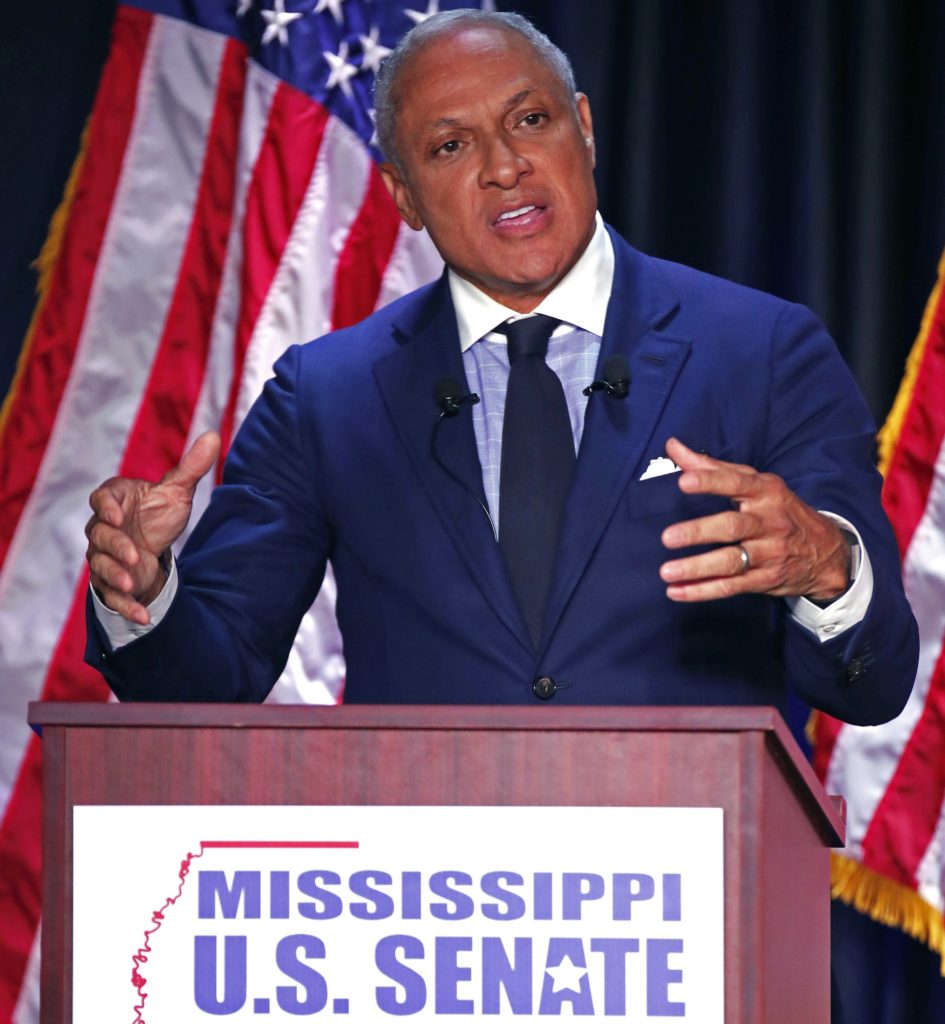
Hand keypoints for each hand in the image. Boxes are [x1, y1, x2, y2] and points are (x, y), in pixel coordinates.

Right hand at [85, 432, 220, 623]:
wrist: (152, 544)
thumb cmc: (157, 513)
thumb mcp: (177, 491)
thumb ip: (191, 467)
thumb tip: (214, 436)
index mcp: (115, 500)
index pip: (101, 498)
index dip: (106, 506)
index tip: (118, 515)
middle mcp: (102, 528)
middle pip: (99, 535)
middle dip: (115, 547)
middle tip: (136, 556)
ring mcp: (103, 556)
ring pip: (100, 566)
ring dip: (116, 577)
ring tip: (133, 584)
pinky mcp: (110, 581)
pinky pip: (111, 596)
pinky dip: (126, 607)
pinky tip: (143, 617)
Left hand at [658, 437, 850, 602]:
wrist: (826, 552)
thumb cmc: (778, 510)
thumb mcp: (755, 483)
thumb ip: (712, 467)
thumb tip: (673, 446)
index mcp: (765, 492)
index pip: (735, 483)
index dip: (710, 482)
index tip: (683, 481)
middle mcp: (769, 522)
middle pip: (732, 526)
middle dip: (699, 532)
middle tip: (667, 536)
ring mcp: (769, 553)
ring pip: (731, 561)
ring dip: (697, 567)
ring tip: (666, 571)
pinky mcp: (765, 579)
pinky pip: (731, 586)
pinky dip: (702, 590)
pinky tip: (675, 591)